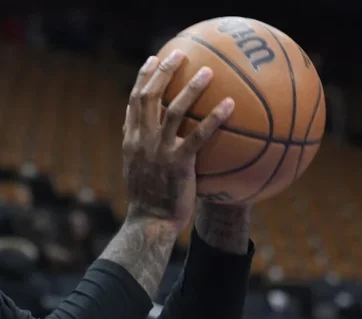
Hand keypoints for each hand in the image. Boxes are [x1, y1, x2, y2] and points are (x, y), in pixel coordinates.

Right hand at [122, 50, 234, 231]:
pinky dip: (214, 118)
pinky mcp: (178, 164)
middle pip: (149, 97)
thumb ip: (140, 148)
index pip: (134, 101)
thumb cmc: (147, 199)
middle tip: (179, 54)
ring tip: (207, 71)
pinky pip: (199, 136)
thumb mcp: (136, 169)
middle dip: (163, 72)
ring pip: (173, 111)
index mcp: (131, 139)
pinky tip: (230, 105)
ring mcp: (159, 151)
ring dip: (190, 88)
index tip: (152, 60)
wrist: (149, 222)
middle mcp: (142, 141)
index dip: (142, 78)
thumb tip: (146, 134)